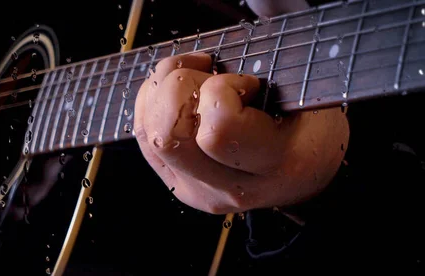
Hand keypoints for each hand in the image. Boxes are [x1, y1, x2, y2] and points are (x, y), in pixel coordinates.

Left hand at [133, 53, 348, 213]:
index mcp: (276, 163)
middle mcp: (232, 187)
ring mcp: (199, 189)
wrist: (303, 170)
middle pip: (170, 132)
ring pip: (150, 134)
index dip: (223, 89)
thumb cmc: (309, 125)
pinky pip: (143, 137)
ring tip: (196, 82)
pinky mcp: (178, 184)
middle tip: (212, 78)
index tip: (247, 84)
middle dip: (182, 86)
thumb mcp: (310, 89)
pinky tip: (180, 95)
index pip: (218, 127)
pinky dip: (152, 104)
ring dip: (163, 92)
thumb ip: (277, 52)